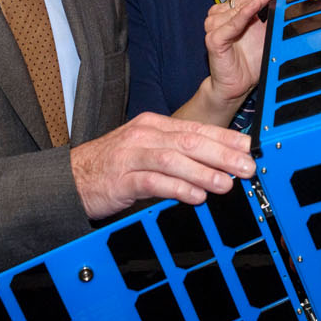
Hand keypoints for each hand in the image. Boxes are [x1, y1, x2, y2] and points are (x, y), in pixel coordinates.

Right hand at [70, 112, 255, 218]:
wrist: (71, 178)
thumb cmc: (114, 166)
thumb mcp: (148, 152)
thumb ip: (180, 155)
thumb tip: (219, 164)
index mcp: (154, 125)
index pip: (197, 128)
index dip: (226, 138)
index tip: (250, 147)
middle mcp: (144, 136)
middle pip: (189, 140)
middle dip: (222, 153)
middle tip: (247, 165)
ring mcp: (131, 156)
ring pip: (173, 159)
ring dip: (203, 171)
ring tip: (226, 183)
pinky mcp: (121, 179)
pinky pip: (152, 182)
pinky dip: (177, 188)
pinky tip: (195, 196)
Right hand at [174, 0, 289, 125]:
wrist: (237, 86)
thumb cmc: (251, 61)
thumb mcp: (267, 34)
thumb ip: (274, 16)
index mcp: (231, 13)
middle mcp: (220, 16)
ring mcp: (215, 26)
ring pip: (239, 8)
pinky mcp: (214, 39)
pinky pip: (233, 24)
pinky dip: (245, 14)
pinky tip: (256, 7)